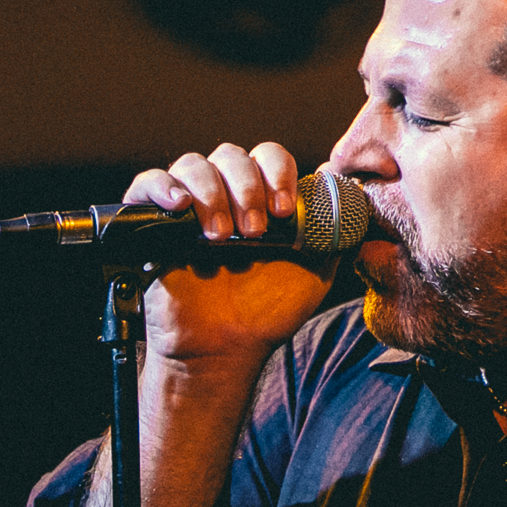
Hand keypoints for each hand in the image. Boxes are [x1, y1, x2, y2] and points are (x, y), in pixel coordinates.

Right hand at [124, 143, 336, 365]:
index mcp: (260, 199)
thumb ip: (335, 237)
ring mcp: (188, 208)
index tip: (285, 211)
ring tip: (221, 238)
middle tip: (254, 231)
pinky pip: (147, 183)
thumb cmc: (265, 313)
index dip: (278, 174)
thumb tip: (359, 203)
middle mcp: (223, 195)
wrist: (223, 350)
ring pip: (192, 165)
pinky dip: (162, 187)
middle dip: (247, 188)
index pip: (268, 157)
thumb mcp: (314, 273)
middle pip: (231, 156)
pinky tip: (180, 206)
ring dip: (211, 194)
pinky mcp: (151, 223)